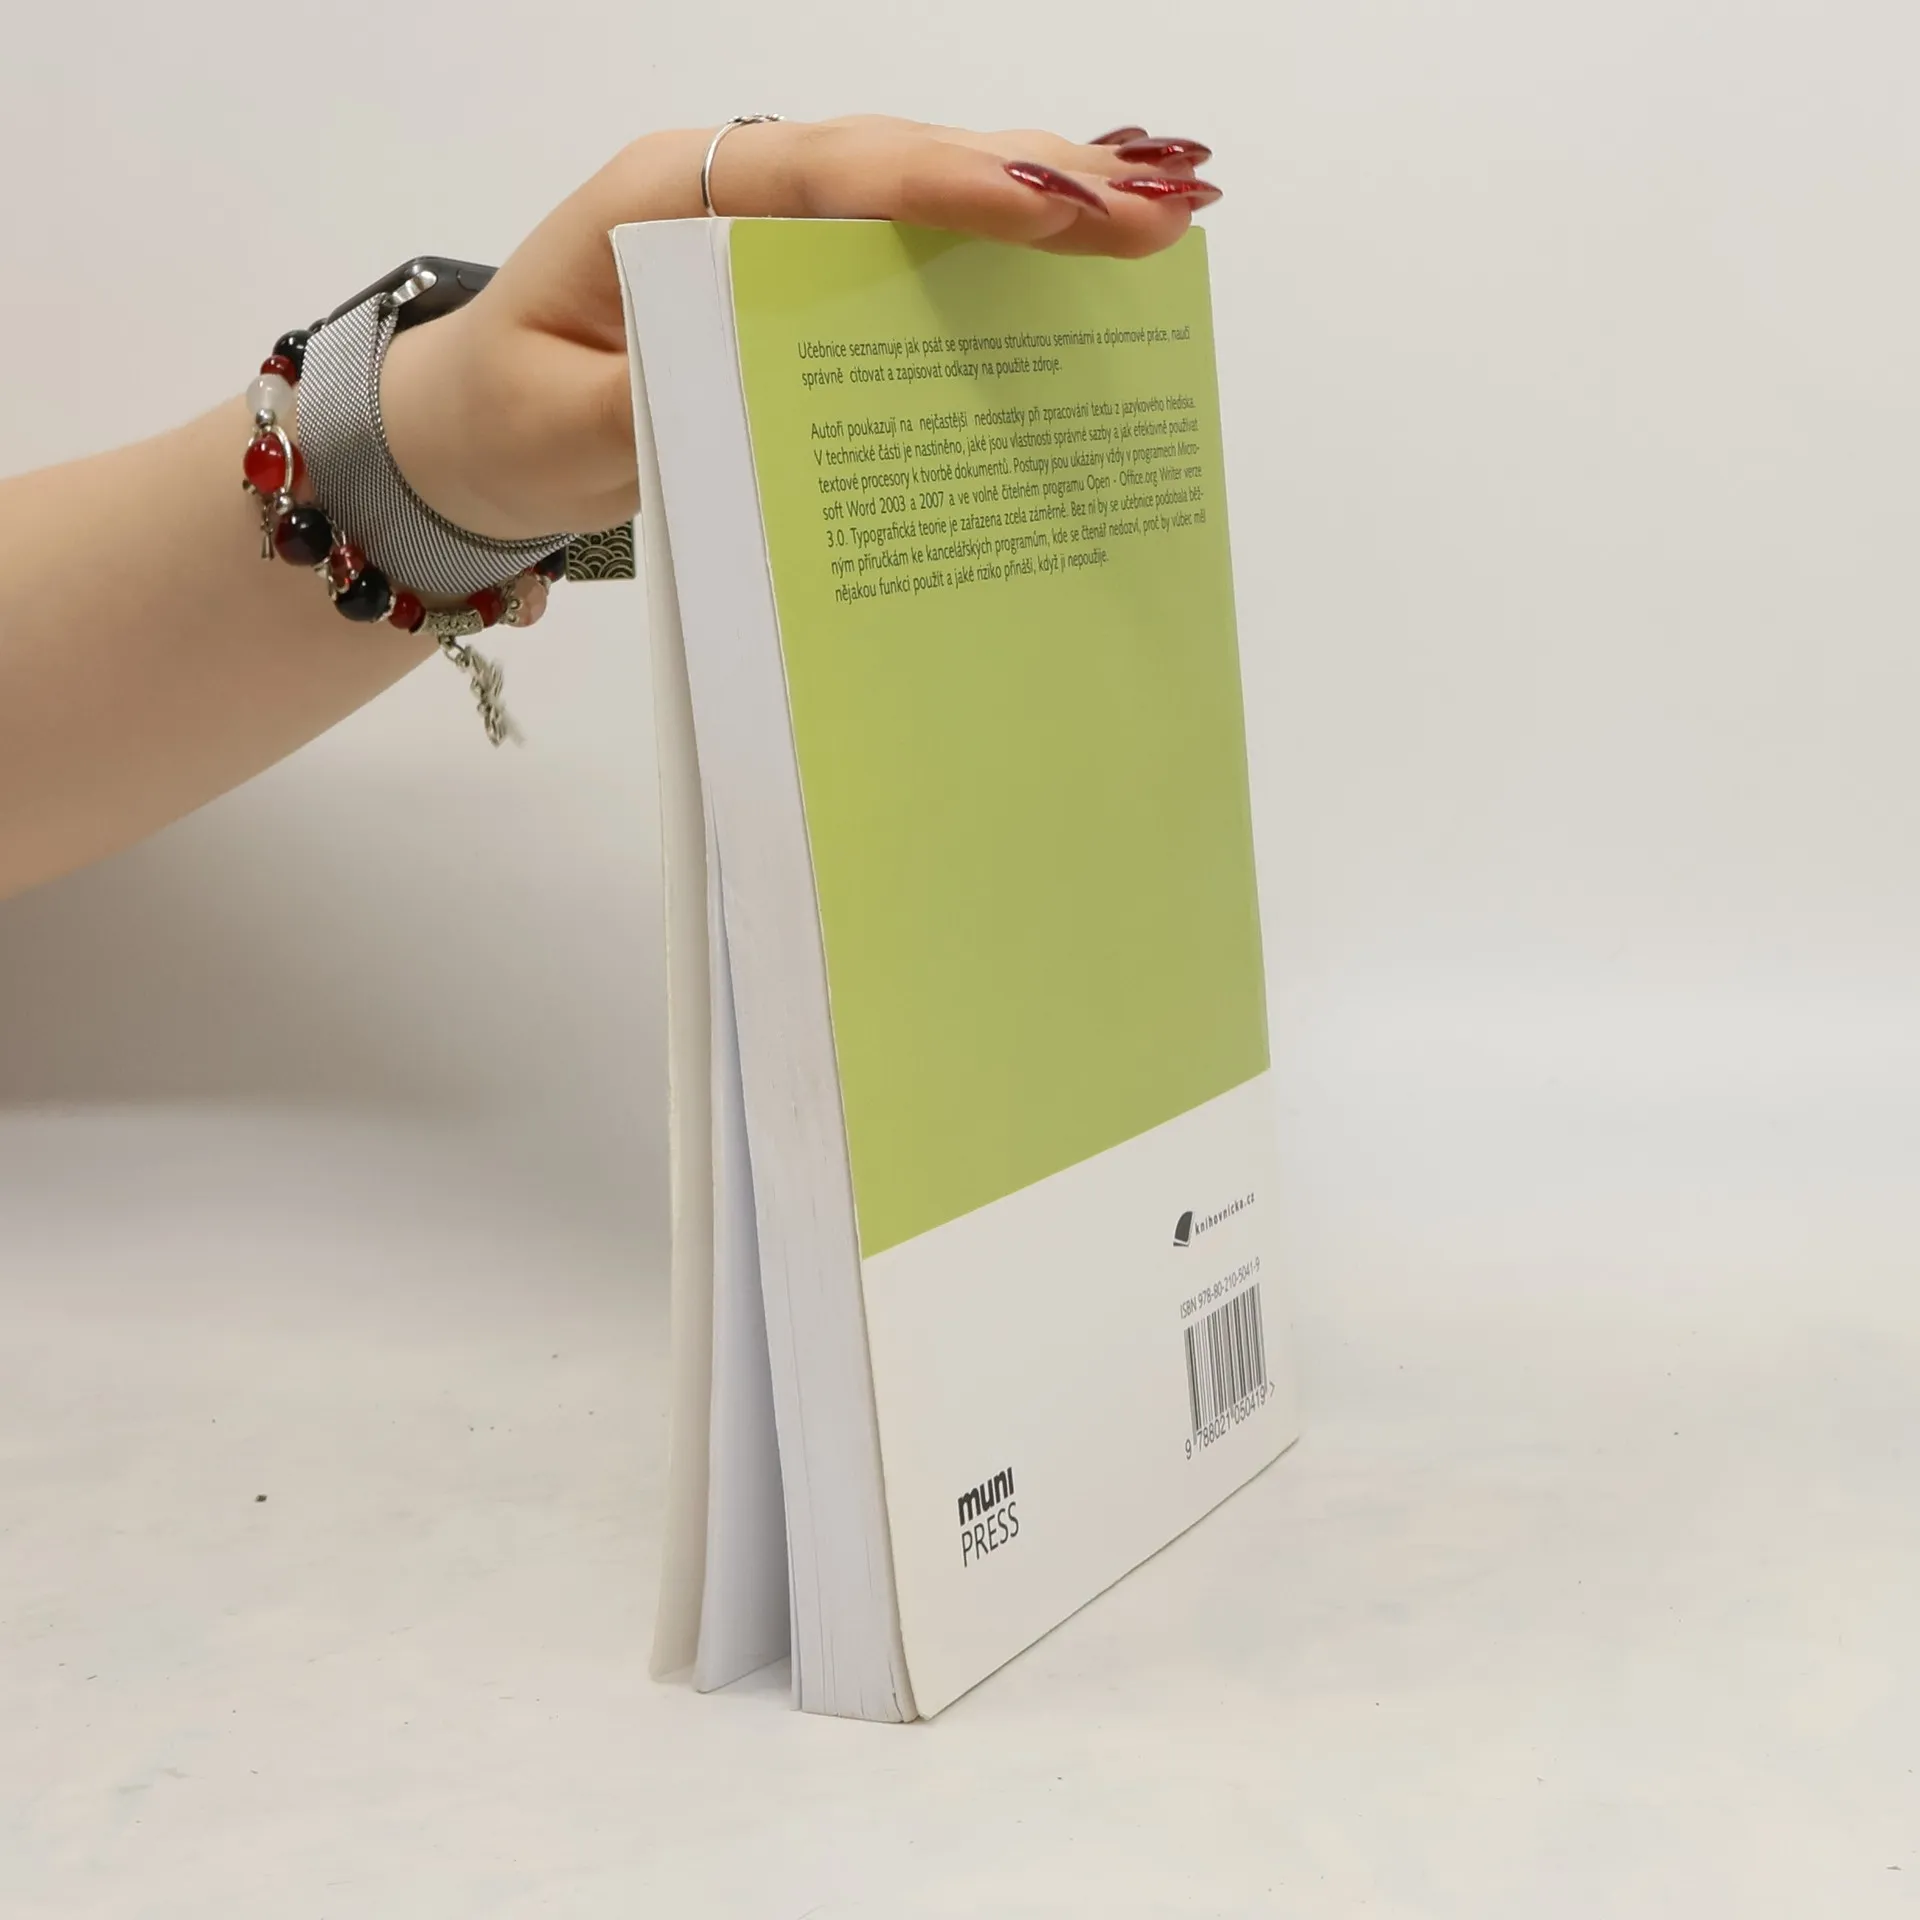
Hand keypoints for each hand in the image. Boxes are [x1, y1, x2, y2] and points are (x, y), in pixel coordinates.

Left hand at [382, 116, 1219, 542]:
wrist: (469, 426)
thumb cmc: (502, 412)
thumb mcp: (556, 421)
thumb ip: (653, 402)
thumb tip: (764, 388)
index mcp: (668, 199)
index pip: (832, 175)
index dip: (951, 187)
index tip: (1059, 207)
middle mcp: (734, 193)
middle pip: (902, 164)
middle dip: (1035, 184)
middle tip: (1159, 210)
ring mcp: (770, 232)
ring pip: (920, 198)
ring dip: (1039, 205)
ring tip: (1159, 219)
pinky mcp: (795, 282)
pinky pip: (905, 254)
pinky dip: (994, 253)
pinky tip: (1078, 261)